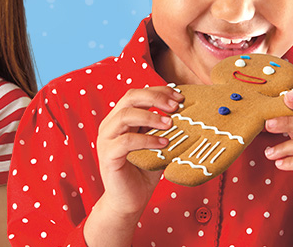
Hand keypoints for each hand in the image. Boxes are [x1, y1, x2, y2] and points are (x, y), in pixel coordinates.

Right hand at [94, 86, 182, 216]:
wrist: (129, 200)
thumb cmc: (144, 171)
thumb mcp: (155, 144)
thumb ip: (162, 128)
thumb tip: (186, 111)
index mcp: (119, 118)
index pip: (137, 94)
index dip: (158, 91)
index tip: (179, 97)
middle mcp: (110, 125)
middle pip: (130, 98)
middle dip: (155, 98)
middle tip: (176, 106)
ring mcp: (106, 140)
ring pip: (125, 116)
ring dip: (151, 117)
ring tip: (171, 124)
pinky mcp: (108, 156)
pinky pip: (126, 141)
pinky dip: (147, 140)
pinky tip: (164, 144)